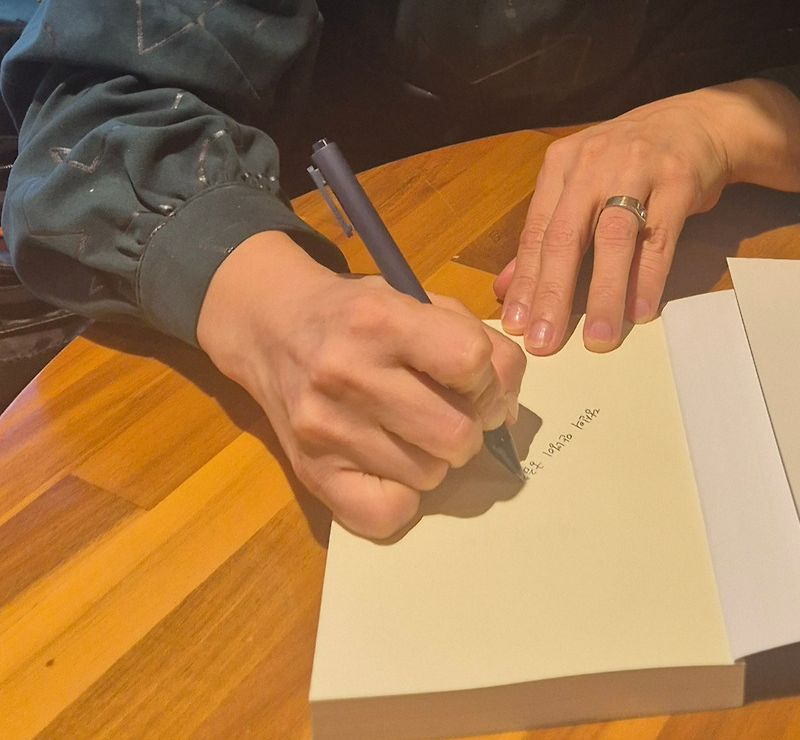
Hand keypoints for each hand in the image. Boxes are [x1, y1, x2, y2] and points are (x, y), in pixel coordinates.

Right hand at [196, 231, 525, 538]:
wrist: (273, 328)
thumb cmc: (357, 314)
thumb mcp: (415, 300)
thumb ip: (474, 339)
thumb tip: (509, 406)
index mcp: (381, 319)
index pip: (470, 361)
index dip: (490, 377)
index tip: (477, 380)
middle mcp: (349, 373)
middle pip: (457, 432)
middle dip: (471, 426)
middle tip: (455, 412)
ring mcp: (326, 428)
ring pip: (431, 475)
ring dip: (437, 458)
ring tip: (415, 429)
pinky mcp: (311, 473)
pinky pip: (388, 514)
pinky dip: (403, 496)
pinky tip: (393, 463)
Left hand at [494, 79, 799, 355]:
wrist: (697, 121)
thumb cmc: (632, 158)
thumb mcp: (583, 181)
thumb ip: (548, 232)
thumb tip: (507, 287)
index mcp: (563, 163)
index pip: (537, 229)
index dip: (525, 280)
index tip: (514, 325)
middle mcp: (594, 162)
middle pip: (567, 234)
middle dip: (553, 292)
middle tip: (544, 341)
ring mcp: (637, 167)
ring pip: (613, 237)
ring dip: (604, 292)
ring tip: (598, 338)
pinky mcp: (678, 179)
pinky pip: (659, 236)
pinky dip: (648, 276)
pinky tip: (640, 310)